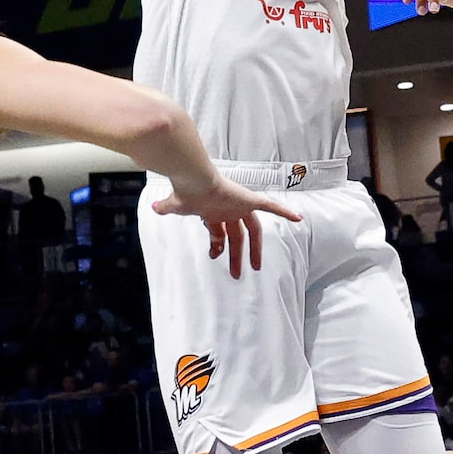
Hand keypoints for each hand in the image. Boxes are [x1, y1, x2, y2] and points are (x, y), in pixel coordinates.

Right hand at [150, 175, 300, 277]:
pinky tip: (298, 218)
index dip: (218, 246)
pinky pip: (271, 206)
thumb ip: (167, 208)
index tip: (214, 256)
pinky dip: (285, 212)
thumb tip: (153, 207)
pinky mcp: (249, 200)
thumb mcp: (175, 205)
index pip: (219, 232)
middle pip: (238, 236)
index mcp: (214, 212)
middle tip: (238, 274)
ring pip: (253, 231)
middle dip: (237, 255)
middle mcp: (229, 209)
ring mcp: (240, 205)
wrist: (193, 179)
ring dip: (255, 249)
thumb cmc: (185, 190)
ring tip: (256, 267)